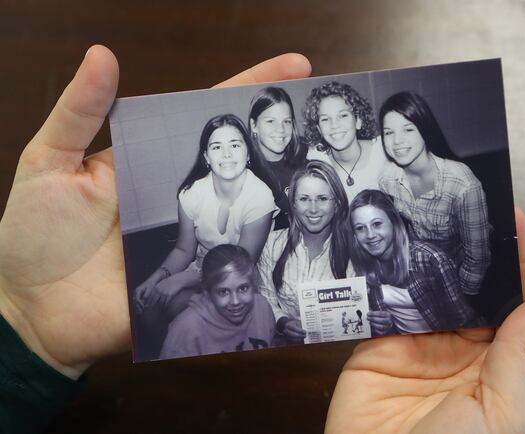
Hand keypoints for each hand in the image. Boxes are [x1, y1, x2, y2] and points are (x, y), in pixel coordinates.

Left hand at [0, 45, 310, 378]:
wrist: (33, 310)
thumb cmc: (34, 235)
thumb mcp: (47, 163)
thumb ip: (78, 113)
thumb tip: (104, 55)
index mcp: (149, 162)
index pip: (205, 117)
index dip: (248, 89)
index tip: (293, 66)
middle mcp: (178, 195)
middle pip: (237, 160)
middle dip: (279, 135)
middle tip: (321, 113)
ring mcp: (191, 235)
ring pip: (244, 208)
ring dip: (281, 187)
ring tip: (324, 161)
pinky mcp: (196, 275)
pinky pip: (233, 259)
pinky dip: (261, 247)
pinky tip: (295, 229)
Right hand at [325, 208, 524, 433]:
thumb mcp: (498, 415)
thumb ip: (521, 359)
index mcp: (501, 368)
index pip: (520, 306)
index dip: (522, 263)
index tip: (518, 222)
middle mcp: (464, 351)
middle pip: (476, 290)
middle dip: (477, 252)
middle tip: (473, 211)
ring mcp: (422, 345)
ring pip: (434, 289)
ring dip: (435, 259)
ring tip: (436, 221)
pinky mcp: (382, 343)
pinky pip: (390, 302)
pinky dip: (393, 278)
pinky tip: (398, 254)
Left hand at [367, 310, 393, 335]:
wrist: (388, 323)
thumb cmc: (382, 316)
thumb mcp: (380, 311)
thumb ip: (376, 309)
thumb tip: (370, 308)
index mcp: (388, 314)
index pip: (380, 313)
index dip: (373, 313)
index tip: (368, 313)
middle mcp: (389, 321)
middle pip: (381, 320)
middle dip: (373, 319)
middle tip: (368, 317)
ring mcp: (388, 327)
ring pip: (381, 327)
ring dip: (374, 324)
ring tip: (370, 322)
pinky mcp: (385, 332)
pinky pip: (380, 332)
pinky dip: (375, 329)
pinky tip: (372, 326)